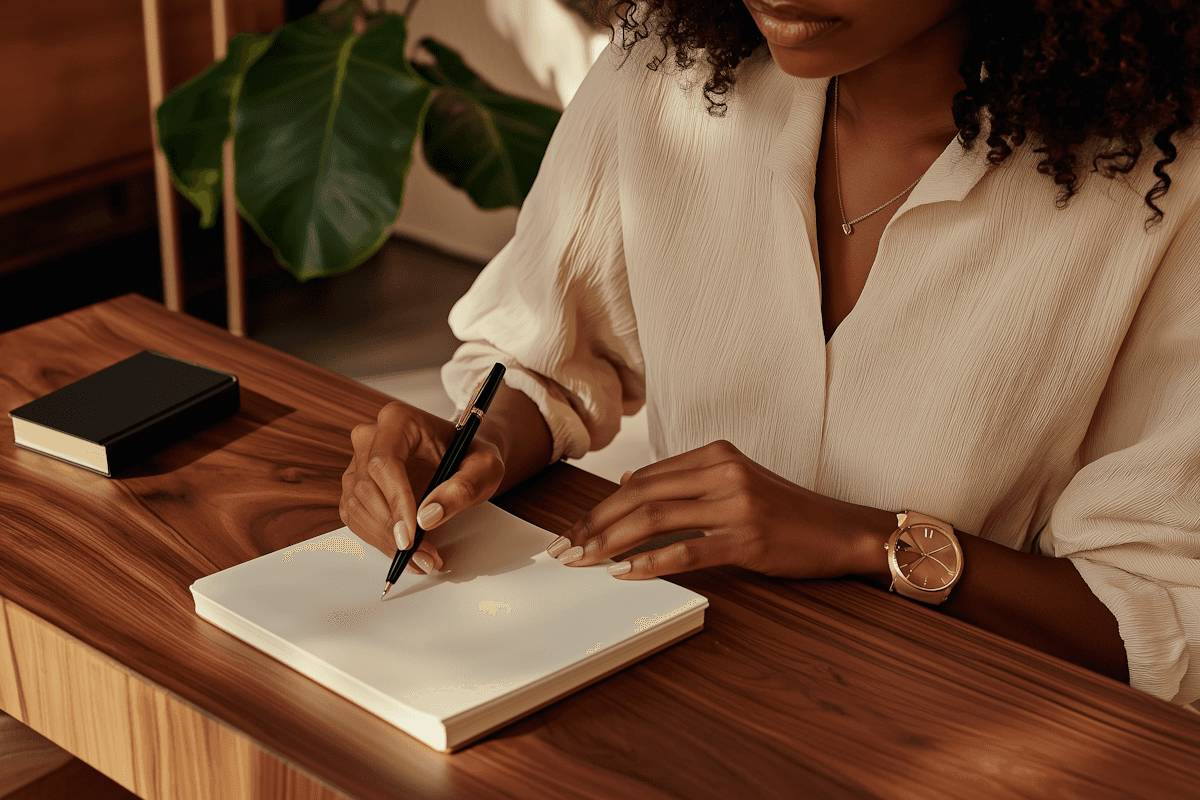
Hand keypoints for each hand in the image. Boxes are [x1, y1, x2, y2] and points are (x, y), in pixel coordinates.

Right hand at [340, 401, 504, 573]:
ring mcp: (358, 463)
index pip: (383, 461)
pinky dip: (379, 540)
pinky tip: (407, 553)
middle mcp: (371, 437)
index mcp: (398, 420)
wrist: (465, 458)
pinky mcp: (357, 487)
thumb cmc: (473, 456)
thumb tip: (426, 518)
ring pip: (356, 507)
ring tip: (421, 558)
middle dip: (393, 528)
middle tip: (423, 555)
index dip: (395, 500)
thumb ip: (462, 488)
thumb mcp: (484, 468)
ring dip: (385, 540)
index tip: (411, 534)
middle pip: (366, 487)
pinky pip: (356, 518)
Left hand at [549, 440, 892, 580]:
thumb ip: (685, 481)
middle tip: (565, 548)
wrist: (842, 530)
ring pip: (655, 519)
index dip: (601, 505)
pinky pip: (688, 550)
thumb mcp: (734, 482)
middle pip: (640, 495)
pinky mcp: (747, 537)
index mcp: (715, 454)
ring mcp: (735, 503)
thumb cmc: (786, 512)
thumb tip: (628, 482)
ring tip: (583, 561)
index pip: (642, 479)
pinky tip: (625, 574)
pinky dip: (651, 562)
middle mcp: (722, 472)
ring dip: (611, 542)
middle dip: (595, 523)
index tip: (573, 529)